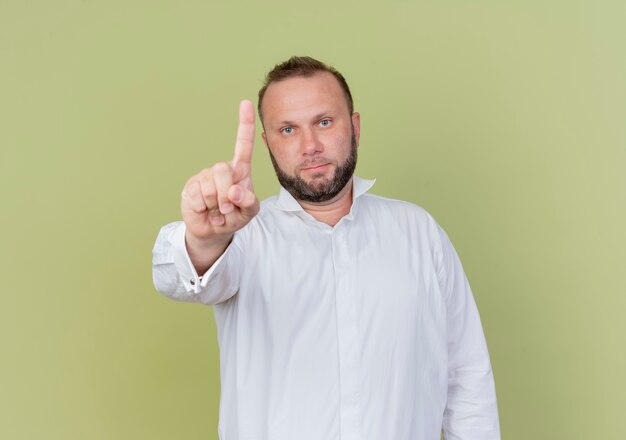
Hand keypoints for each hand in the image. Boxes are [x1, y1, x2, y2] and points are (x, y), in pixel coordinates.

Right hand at [181, 100, 259, 247]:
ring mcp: (204, 177)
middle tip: (227, 208)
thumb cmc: (235, 216)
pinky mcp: (190, 187)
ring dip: (216, 204)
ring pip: (210, 185)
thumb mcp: (249, 212)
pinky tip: (206, 210)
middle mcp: (221, 169)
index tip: (246, 103)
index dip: (245, 124)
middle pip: (223, 169)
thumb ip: (249, 203)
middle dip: (227, 193)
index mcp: (240, 170)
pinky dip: (205, 209)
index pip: (244, 145)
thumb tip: (235, 191)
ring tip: (217, 210)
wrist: (214, 231)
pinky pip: (198, 196)